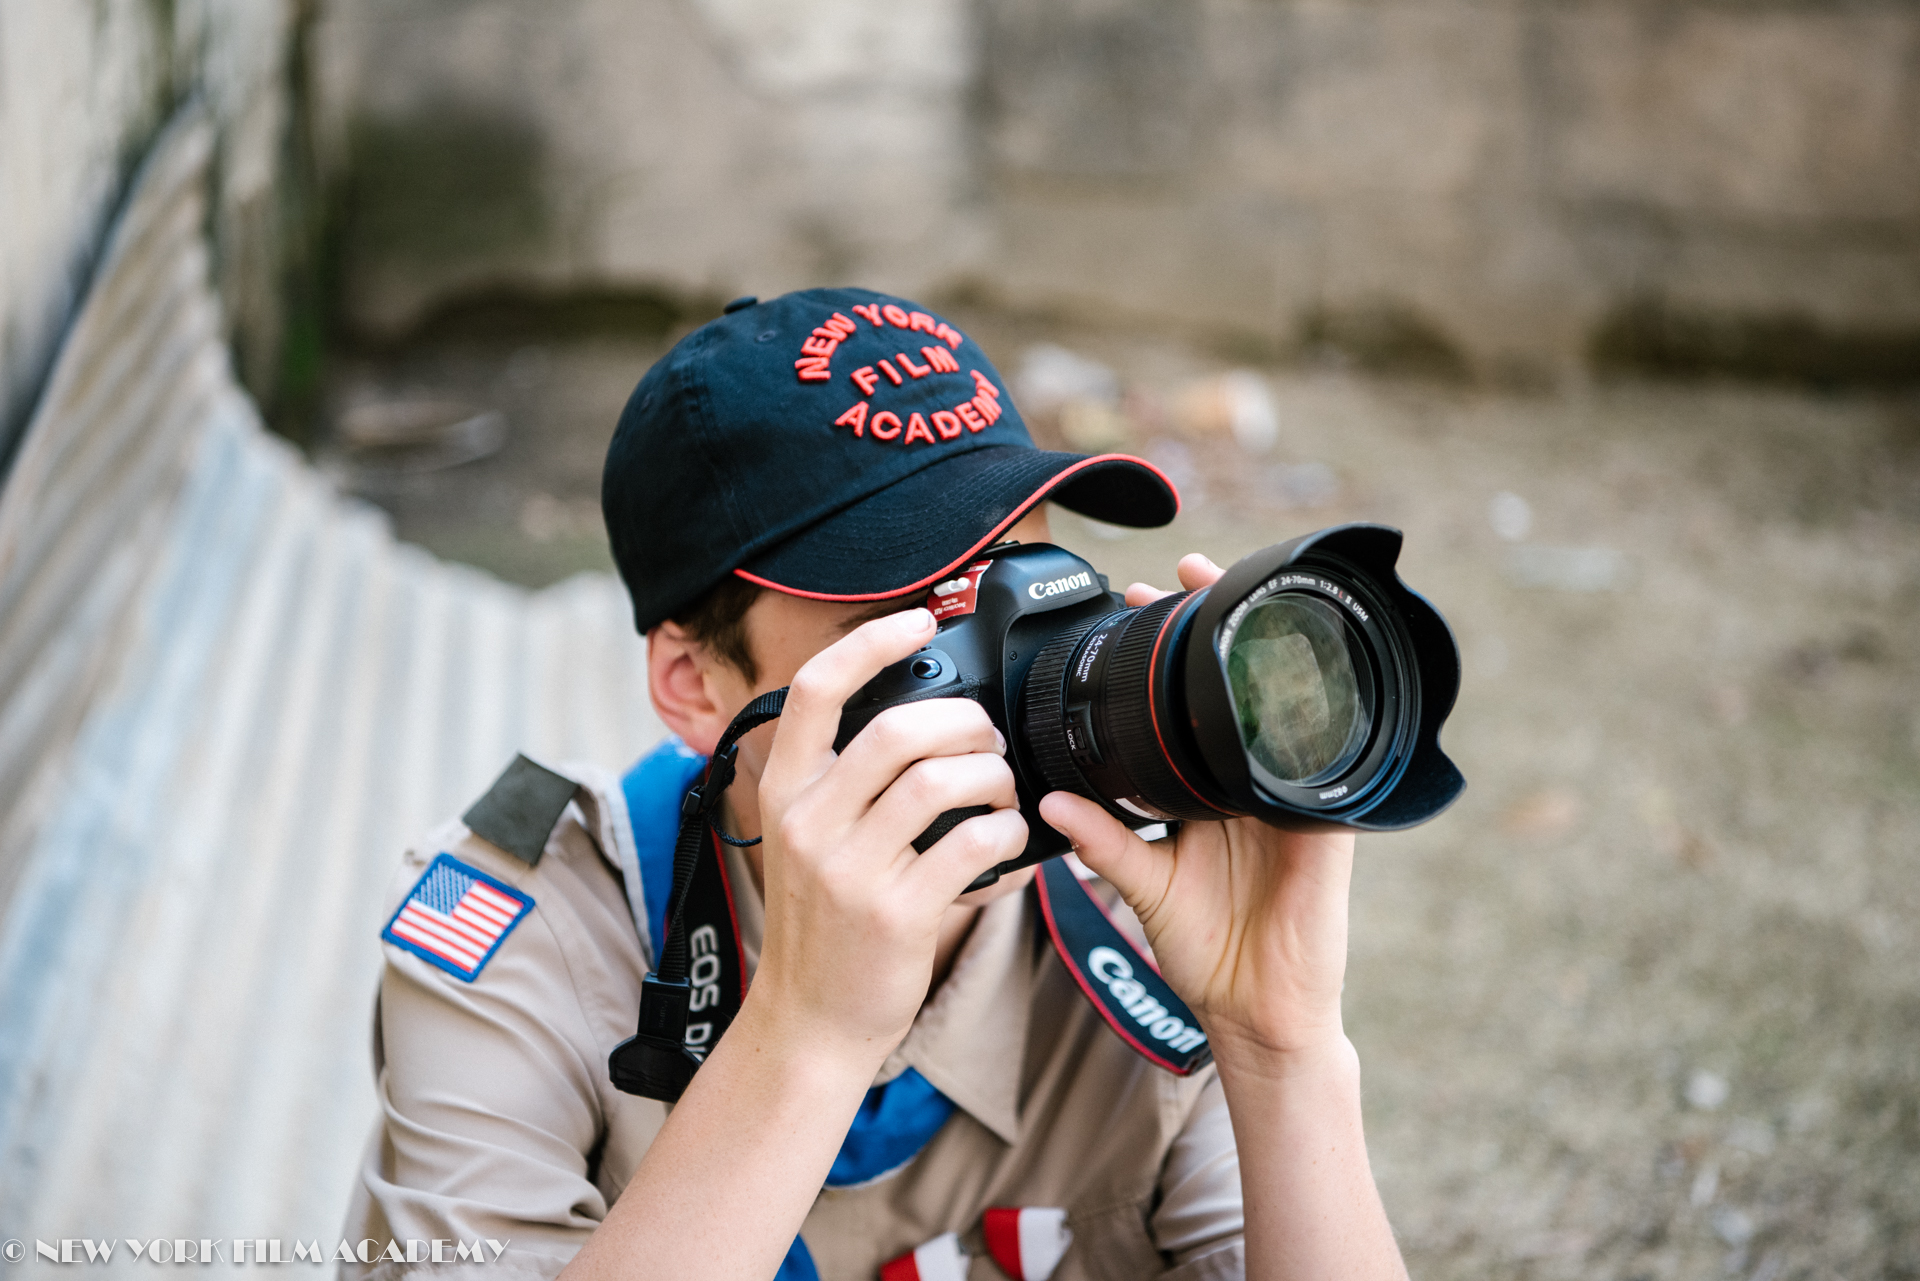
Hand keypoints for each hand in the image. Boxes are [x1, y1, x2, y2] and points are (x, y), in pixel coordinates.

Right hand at [747, 607, 1028, 1067]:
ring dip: (990, 776)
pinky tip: (1010, 845)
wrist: (810, 1023)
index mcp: (784, 792)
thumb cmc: (825, 925)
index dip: (868, 643)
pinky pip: (973, 846)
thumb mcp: (810, 840)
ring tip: (1002, 793)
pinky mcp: (894, 912)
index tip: (917, 620)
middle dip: (961, 720)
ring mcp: (848, 869)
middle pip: (894, 728)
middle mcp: (807, 823)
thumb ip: (845, 784)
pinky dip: (1007, 835)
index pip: (813, 691)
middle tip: (986, 739)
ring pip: (938, 780)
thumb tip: (919, 721)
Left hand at [1039, 555, 1357, 1069]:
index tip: (1138, 600)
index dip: (1168, 655)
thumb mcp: (1144, 886)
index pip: (1188, 707)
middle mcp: (1250, 786)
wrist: (1257, 1014)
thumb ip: (1103, 841)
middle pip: (1238, 689)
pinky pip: (1323, 761)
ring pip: (1283, 707)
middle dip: (1215, 627)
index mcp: (1207, 793)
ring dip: (1261, 651)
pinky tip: (1293, 674)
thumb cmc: (1207, 952)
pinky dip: (1313, 718)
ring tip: (1232, 597)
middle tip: (1183, 575)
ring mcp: (1290, 799)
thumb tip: (1047, 802)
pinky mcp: (1324, 824)